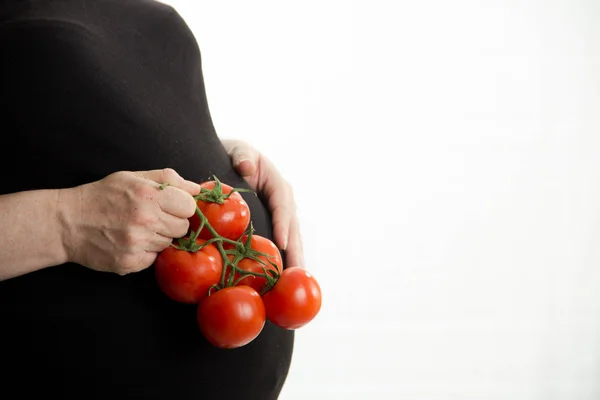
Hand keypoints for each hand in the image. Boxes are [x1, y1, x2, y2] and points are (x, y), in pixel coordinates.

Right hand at [60, 168, 199, 274]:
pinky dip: (146, 253)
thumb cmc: (102, 196)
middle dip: (172, 223)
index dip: (182, 206)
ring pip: (168, 244)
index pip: (189, 207)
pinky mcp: (130, 262)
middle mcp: (145, 220)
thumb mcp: (133, 177)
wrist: (67, 223)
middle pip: (182, 228)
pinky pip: (153, 259)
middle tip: (153, 218)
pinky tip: (130, 242)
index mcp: (148, 195)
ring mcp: (137, 243)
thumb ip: (168, 179)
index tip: (172, 206)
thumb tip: (197, 189)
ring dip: (158, 237)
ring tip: (137, 229)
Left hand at [222, 139, 303, 268]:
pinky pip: (279, 245)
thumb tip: (246, 167)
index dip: (284, 225)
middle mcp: (284, 203)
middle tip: (296, 273)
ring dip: (292, 261)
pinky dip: (282, 261)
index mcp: (278, 185)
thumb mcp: (239, 150)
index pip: (283, 207)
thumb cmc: (234, 155)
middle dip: (295, 252)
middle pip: (292, 229)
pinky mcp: (272, 227)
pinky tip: (279, 280)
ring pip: (290, 240)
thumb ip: (243, 155)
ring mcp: (279, 217)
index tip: (282, 243)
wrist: (230, 161)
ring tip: (293, 283)